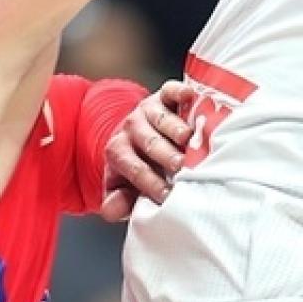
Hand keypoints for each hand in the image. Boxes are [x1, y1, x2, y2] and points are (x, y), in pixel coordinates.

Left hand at [98, 81, 195, 221]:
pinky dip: (180, 92)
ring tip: (187, 138)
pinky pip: (171, 91)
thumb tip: (112, 210)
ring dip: (174, 127)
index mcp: (118, 151)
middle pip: (148, 142)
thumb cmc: (138, 164)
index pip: (133, 167)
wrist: (138, 131)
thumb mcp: (124, 186)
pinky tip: (190, 96)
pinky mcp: (164, 95)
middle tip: (179, 165)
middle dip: (164, 154)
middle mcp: (132, 128)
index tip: (165, 194)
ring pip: (160, 118)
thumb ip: (119, 201)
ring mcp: (148, 110)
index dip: (148, 181)